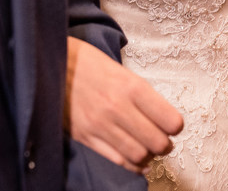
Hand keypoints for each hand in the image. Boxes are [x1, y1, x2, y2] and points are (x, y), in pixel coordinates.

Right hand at [65, 37, 183, 172]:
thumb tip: (161, 118)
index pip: (170, 120)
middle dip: (164, 145)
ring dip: (147, 156)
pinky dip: (129, 165)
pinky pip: (116, 160)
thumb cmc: (88, 63)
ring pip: (138, 155)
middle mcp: (118, 107)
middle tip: (162, 141)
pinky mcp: (85, 136)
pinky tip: (134, 160)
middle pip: (157, 142)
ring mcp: (100, 124)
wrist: (51, 62)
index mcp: (131, 86)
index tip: (172, 126)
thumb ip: (141, 95)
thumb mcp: (121, 71)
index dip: (175, 126)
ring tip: (146, 149)